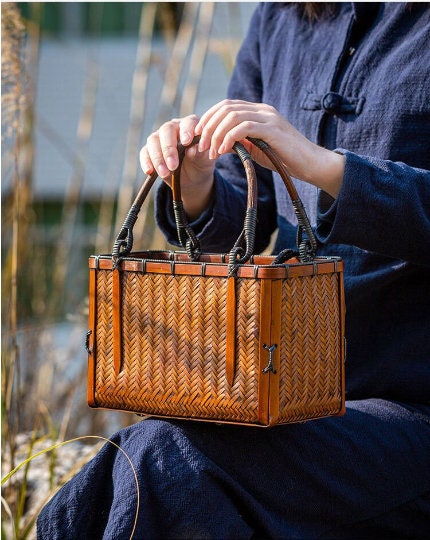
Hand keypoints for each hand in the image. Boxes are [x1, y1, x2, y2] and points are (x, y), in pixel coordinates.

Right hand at [139, 115, 214, 219]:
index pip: (187, 123)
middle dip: (169, 149)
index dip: (186, 131)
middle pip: (166, 130)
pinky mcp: (150, 150)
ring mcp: (160, 137)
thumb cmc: (201, 164)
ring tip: (164, 174)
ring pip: (153, 141)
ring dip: (157, 158)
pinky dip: (146, 162)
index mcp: (191, 125)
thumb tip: (192, 150)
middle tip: (173, 166)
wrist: (193, 178)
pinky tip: (149, 172)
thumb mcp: (205, 161)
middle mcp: (174, 128)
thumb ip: (201, 154)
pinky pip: (145, 153)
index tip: (186, 143)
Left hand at [195, 99, 344, 197]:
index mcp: (257, 111)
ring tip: (211, 151)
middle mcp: (262, 109)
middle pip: (226, 108)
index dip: (208, 118)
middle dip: (208, 126)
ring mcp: (268, 117)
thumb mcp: (255, 150)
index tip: (197, 136)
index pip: (226, 106)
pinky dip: (229, 138)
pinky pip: (244, 127)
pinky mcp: (273, 129)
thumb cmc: (283, 159)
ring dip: (216, 134)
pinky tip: (224, 150)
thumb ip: (238, 143)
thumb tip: (216, 145)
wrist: (310, 164)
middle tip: (200, 145)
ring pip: (232, 116)